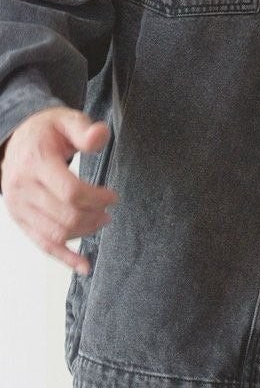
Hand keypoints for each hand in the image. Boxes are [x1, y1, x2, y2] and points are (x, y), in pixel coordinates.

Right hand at [0, 107, 117, 274]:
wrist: (17, 140)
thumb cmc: (48, 131)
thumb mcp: (67, 120)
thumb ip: (85, 130)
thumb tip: (100, 136)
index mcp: (36, 164)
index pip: (70, 192)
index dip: (97, 198)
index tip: (113, 197)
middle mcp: (22, 188)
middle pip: (65, 216)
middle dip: (94, 216)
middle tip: (109, 211)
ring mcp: (18, 207)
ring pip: (55, 233)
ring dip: (84, 232)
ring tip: (101, 221)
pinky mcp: (20, 219)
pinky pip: (42, 244)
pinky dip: (64, 257)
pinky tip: (84, 266)